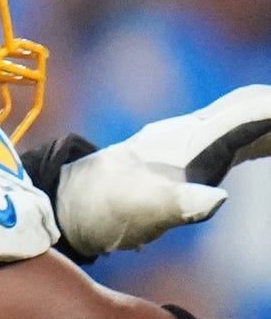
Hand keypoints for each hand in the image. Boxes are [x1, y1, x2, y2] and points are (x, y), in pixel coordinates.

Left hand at [53, 84, 270, 260]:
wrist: (67, 202)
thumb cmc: (101, 209)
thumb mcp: (138, 213)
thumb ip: (178, 205)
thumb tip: (216, 200)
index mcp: (191, 138)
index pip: (251, 115)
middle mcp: (195, 130)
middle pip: (256, 105)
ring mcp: (193, 138)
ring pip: (250, 114)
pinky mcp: (191, 152)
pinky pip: (241, 131)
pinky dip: (267, 130)